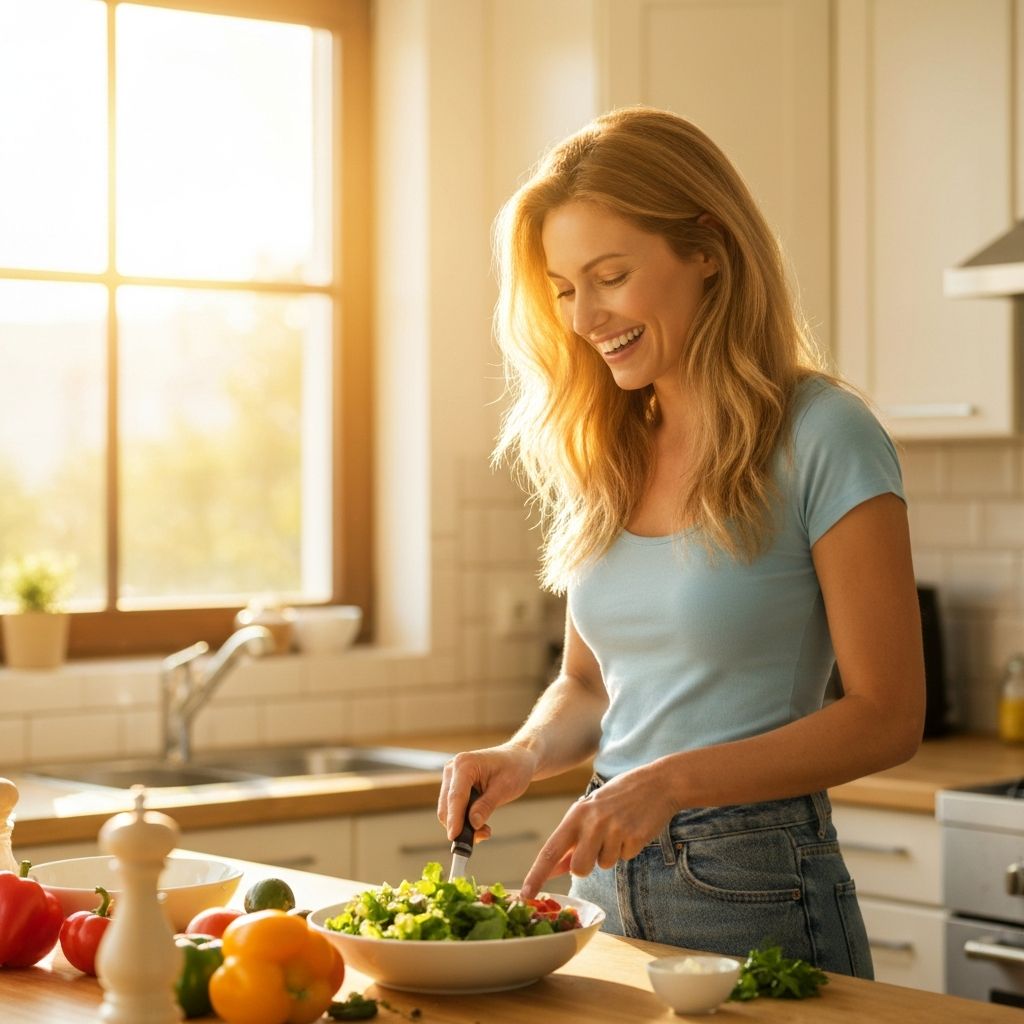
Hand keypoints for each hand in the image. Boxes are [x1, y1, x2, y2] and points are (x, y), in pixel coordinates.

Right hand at [438, 745, 538, 841]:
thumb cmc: (514, 769)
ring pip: (448, 810)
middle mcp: (452, 769)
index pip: (455, 796)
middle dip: (460, 825)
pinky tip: (479, 824)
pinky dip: (463, 820)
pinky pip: (453, 808)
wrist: (517, 759)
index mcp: (464, 764)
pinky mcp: (454, 785)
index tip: (454, 837)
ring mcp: (451, 777)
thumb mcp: (504, 788)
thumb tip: (473, 824)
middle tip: (482, 837)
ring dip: (462, 825)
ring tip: (484, 831)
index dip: (454, 819)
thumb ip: (487, 806)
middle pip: (447, 806)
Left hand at [519, 764, 678, 898]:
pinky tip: (633, 828)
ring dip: (611, 853)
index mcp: (576, 814)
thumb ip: (572, 839)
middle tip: (598, 845)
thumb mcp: (590, 811)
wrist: (657, 783)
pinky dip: (628, 848)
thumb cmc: (617, 798)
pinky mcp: (634, 838)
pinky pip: (625, 858)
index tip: (526, 895)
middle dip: (586, 865)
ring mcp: (614, 830)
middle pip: (579, 868)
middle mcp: (592, 822)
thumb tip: (554, 868)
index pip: (550, 850)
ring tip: (619, 829)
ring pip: (604, 865)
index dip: (537, 875)